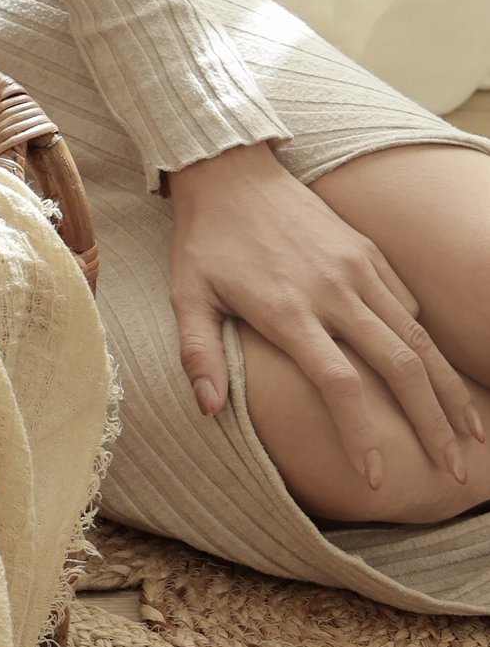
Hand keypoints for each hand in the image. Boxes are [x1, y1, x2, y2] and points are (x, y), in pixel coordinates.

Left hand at [166, 139, 483, 492]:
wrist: (229, 170)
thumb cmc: (205, 240)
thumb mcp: (186, 295)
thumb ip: (199, 355)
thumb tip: (208, 411)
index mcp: (287, 310)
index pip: (338, 384)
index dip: (361, 434)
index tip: (373, 476)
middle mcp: (332, 291)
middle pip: (400, 366)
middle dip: (433, 423)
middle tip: (455, 469)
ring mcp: (356, 268)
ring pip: (418, 337)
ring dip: (448, 388)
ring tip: (471, 431)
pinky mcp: (367, 250)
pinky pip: (407, 302)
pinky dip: (427, 340)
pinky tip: (438, 373)